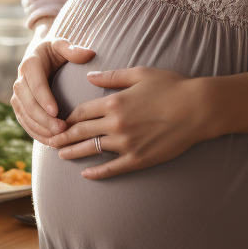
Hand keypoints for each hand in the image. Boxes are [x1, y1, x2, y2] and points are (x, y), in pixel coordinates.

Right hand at [11, 36, 95, 143]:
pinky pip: (24, 122)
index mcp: (30, 63)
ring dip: (40, 129)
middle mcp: (20, 80)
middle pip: (28, 103)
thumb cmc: (55, 51)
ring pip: (25, 115)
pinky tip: (49, 141)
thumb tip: (89, 54)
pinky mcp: (19, 106)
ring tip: (58, 138)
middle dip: (44, 119)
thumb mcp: (62, 45)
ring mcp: (17, 94)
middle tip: (62, 129)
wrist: (40, 56)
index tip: (56, 112)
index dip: (44, 99)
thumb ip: (73, 50)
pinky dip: (35, 133)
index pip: (36, 84)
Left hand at [47, 67, 210, 179]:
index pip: (81, 112)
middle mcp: (116, 124)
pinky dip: (97, 173)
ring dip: (73, 154)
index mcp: (114, 102)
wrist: (198, 109)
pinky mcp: (138, 159)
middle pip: (80, 132)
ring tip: (61, 156)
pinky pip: (111, 169)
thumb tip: (88, 76)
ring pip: (91, 150)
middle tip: (49, 142)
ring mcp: (126, 144)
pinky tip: (86, 174)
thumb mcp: (140, 74)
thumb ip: (111, 76)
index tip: (59, 121)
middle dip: (62, 137)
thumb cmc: (172, 86)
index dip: (67, 117)